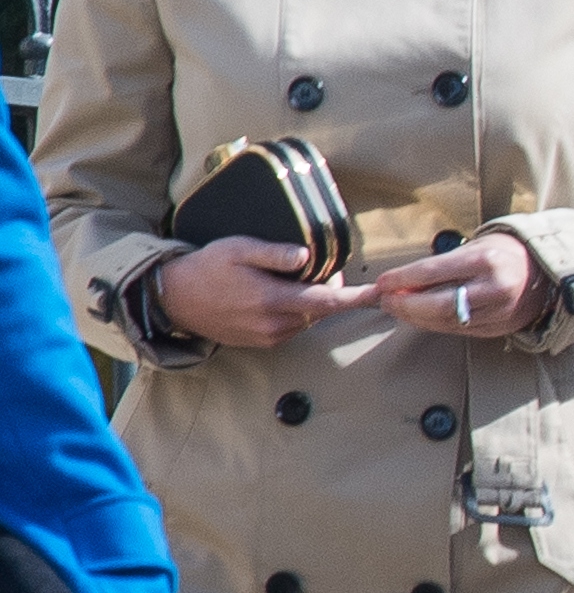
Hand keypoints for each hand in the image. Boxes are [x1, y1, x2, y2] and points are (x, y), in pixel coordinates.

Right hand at [152, 240, 375, 349]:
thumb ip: (275, 253)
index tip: (381, 293)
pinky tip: (280, 295)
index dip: (357, 298)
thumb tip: (308, 257)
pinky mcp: (261, 343)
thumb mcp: (239, 249)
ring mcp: (267, 337)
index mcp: (272, 301)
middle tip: (320, 268)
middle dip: (330, 291)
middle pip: (321, 310)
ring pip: (308, 320)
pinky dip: (297, 312)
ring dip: (312, 302)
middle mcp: (274, 325)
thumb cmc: (207, 268)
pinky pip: (292, 327)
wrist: (173, 299)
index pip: (327, 302)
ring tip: (293, 279)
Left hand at [374, 234, 554, 338]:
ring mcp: (498, 311)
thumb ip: (442, 265)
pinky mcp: (499, 327)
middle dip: (404, 305)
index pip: (432, 272)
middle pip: (436, 304)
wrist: (546, 272)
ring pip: (445, 321)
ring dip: (415, 317)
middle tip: (385, 301)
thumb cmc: (506, 253)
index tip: (382, 283)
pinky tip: (422, 318)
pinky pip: (458, 330)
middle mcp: (493, 287)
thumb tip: (401, 282)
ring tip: (399, 309)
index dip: (401, 279)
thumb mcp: (476, 246)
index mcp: (485, 260)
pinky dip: (434, 325)